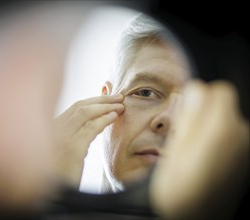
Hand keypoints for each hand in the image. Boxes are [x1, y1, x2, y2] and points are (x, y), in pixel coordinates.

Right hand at [54, 94, 123, 186]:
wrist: (54, 195)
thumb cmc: (61, 173)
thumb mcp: (66, 149)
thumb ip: (75, 132)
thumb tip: (95, 118)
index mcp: (51, 128)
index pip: (75, 107)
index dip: (94, 99)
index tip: (110, 97)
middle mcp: (53, 129)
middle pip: (80, 105)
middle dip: (102, 99)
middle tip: (119, 96)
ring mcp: (60, 137)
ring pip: (85, 112)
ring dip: (106, 106)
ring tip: (120, 105)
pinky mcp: (71, 149)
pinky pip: (91, 127)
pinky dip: (104, 119)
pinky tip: (114, 117)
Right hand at [150, 81, 248, 218]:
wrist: (199, 219)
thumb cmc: (181, 192)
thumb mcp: (174, 154)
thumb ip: (189, 119)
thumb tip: (197, 88)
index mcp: (222, 130)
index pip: (219, 91)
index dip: (199, 98)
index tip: (185, 117)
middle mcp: (241, 136)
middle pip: (222, 106)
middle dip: (203, 115)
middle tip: (185, 141)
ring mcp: (245, 148)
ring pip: (224, 121)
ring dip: (209, 129)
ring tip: (194, 154)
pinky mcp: (245, 158)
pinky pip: (230, 137)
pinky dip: (217, 141)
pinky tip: (205, 161)